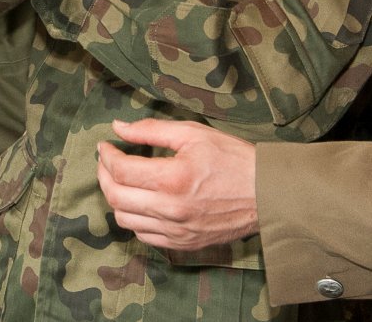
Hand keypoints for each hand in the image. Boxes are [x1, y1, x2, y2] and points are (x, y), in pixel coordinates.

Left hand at [96, 118, 258, 250]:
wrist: (267, 194)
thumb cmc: (233, 159)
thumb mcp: (193, 134)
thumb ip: (151, 130)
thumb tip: (118, 127)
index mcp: (173, 179)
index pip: (121, 170)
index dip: (106, 155)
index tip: (105, 145)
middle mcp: (171, 209)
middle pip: (116, 197)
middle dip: (103, 176)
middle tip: (106, 161)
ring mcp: (177, 231)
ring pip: (125, 221)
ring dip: (116, 199)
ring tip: (121, 181)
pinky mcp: (184, 244)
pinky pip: (144, 236)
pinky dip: (134, 219)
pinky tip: (141, 202)